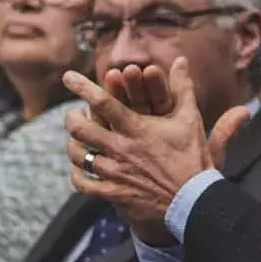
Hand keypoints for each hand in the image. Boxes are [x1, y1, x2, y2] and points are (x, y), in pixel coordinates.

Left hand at [63, 61, 248, 236]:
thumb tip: (181, 60)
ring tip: (75, 139)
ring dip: (73, 144)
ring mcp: (114, 172)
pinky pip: (83, 184)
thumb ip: (183, 87)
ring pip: (78, 155)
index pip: (102, 102)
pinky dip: (77, 175)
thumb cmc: (193, 158)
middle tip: (74, 113)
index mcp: (135, 128)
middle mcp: (120, 148)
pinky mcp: (113, 193)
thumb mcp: (190, 118)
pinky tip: (78, 169)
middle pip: (80, 128)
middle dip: (72, 117)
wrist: (194, 201)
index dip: (81, 86)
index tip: (67, 77)